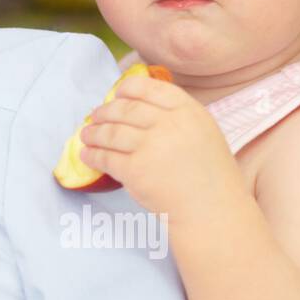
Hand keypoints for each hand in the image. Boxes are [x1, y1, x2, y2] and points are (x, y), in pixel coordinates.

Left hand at [78, 71, 250, 225]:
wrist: (212, 211)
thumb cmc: (210, 176)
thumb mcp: (204, 133)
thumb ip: (177, 117)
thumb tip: (140, 106)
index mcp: (188, 111)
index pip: (149, 88)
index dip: (128, 89)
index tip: (117, 93)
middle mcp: (169, 124)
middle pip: (126, 109)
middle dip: (105, 111)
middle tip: (95, 116)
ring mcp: (151, 147)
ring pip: (111, 132)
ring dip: (94, 133)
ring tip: (87, 135)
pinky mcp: (135, 170)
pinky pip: (106, 158)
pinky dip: (92, 156)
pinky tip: (87, 155)